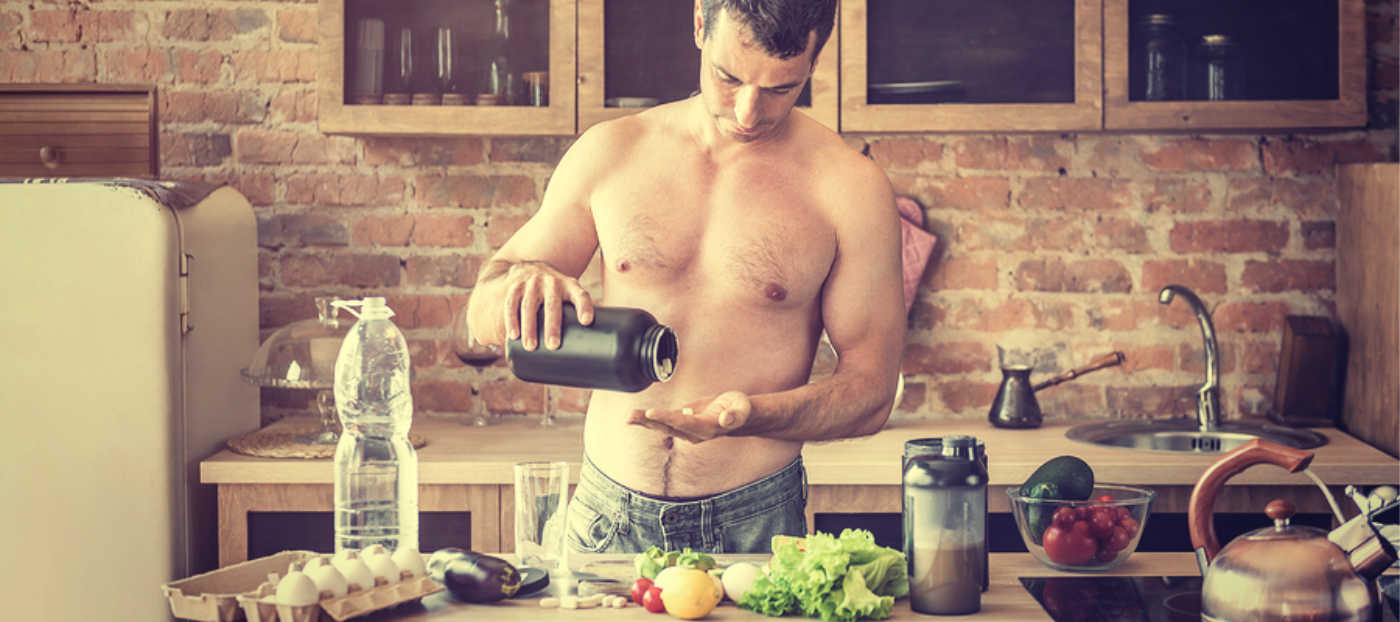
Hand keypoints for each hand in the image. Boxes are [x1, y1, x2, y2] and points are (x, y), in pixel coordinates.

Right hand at [500, 261, 593, 349]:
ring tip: (531, 347)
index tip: (586, 321)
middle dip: (553, 325)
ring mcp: (532, 284)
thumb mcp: (569, 296)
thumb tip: (586, 348)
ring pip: (529, 305)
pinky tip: (513, 335)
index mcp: (570, 286)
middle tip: (553, 346)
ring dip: (530, 327)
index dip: (584, 307)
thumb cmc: (557, 294)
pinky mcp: (516, 287)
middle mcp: (551, 282)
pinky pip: (511, 304)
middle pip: (552, 304)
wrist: (532, 268)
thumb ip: (576, 315)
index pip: (580, 295)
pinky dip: (512, 320)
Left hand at [626, 391, 750, 442]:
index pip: (684, 423)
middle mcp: (694, 433)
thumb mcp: (742, 408)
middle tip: (630, 416)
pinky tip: (635, 418)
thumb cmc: (740, 409)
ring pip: (662, 426)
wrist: (737, 415)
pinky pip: (663, 422)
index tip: (651, 413)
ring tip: (628, 417)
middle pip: (668, 427)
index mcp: (707, 428)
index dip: (668, 418)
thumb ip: (735, 415)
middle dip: (649, 422)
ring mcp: (687, 430)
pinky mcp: (682, 423)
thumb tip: (725, 420)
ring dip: (644, 421)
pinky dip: (648, 420)